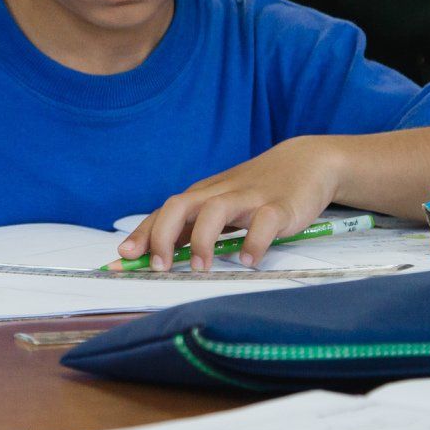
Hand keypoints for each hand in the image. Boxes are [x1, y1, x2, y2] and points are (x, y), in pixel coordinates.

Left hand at [118, 136, 342, 270]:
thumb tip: (157, 256)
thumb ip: (193, 228)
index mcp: (202, 195)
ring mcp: (249, 198)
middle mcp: (219, 194)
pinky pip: (264, 222)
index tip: (121, 260)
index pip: (163, 213)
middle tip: (158, 266)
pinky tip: (248, 260)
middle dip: (163, 235)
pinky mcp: (280, 206)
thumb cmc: (257, 189)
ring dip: (203, 240)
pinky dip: (254, 242)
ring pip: (216, 211)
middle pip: (180, 206)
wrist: (308, 162)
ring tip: (200, 268)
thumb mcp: (221, 205)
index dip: (141, 236)